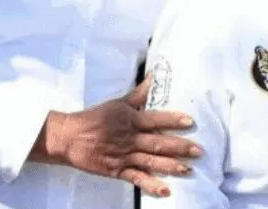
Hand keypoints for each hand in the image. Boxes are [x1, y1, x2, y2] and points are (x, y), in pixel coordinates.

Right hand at [30, 81, 200, 194]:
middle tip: (199, 150)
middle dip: (180, 147)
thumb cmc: (94, 118)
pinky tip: (165, 190)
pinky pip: (136, 179)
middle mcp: (129, 138)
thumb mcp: (118, 103)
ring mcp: (124, 156)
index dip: (173, 120)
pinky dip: (151, 185)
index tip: (190, 122)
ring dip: (171, 166)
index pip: (155, 119)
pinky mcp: (117, 171)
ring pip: (151, 162)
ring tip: (189, 169)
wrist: (68, 138)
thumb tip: (155, 77)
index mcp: (130, 120)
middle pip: (158, 143)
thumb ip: (139, 94)